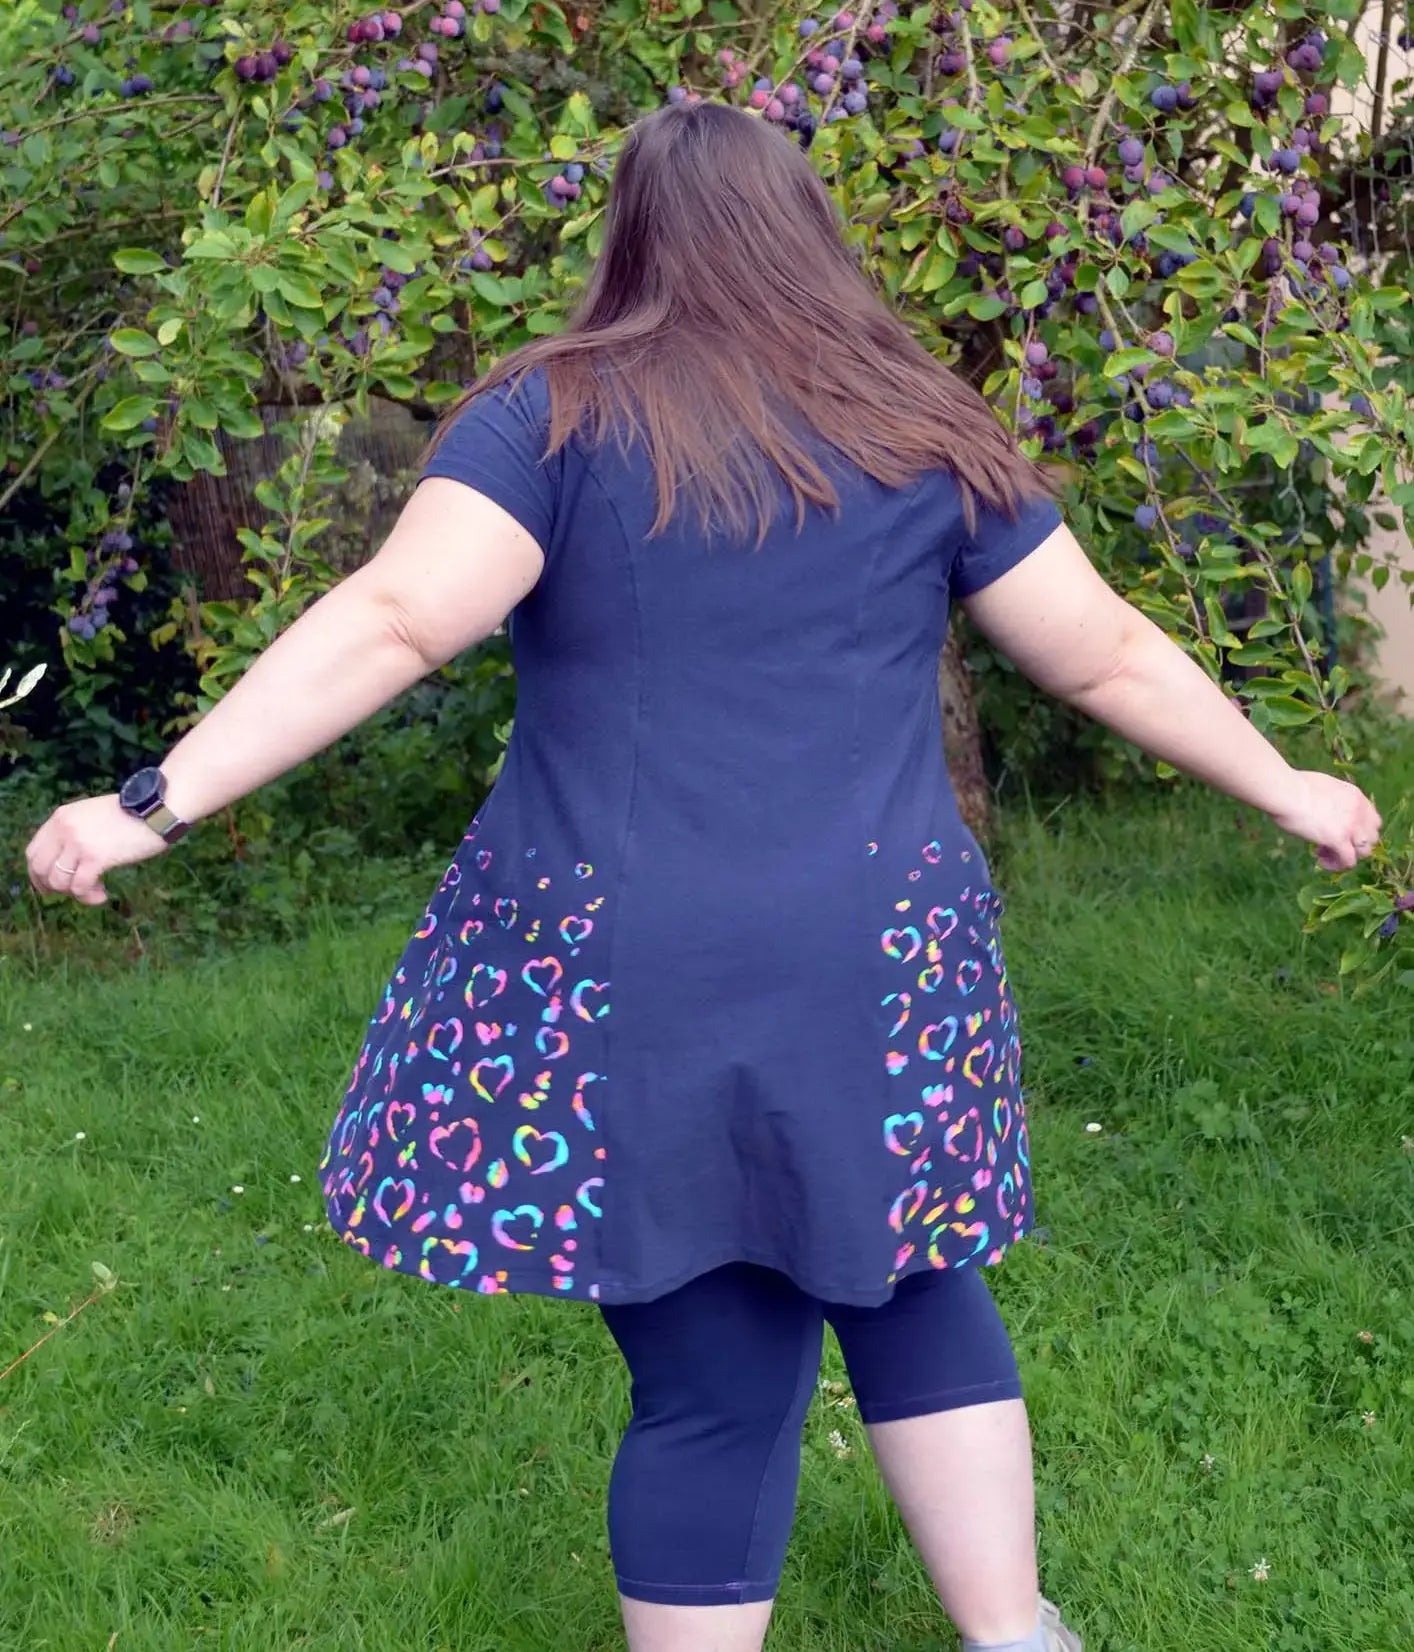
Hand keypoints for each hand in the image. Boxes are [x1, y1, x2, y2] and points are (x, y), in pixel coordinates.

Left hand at [25, 794, 170, 906]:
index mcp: (61, 817)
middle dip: (52, 887)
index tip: (50, 885)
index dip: (37, 874)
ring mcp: (78, 843)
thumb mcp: (92, 815)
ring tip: (94, 892)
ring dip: (74, 893)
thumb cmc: (133, 813)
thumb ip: (75, 831)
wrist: (157, 808)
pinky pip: (79, 887)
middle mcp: (64, 829)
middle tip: (71, 893)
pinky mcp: (95, 858)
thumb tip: (68, 860)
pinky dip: (88, 896)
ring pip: (58, 881)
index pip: (32, 851)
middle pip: (39, 868)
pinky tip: (103, 895)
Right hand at [1268, 768, 1382, 871]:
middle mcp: (1359, 812)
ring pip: (1364, 852)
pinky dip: (1336, 865)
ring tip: (1324, 853)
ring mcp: (1351, 827)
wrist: (1287, 791)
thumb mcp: (1323, 787)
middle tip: (1331, 843)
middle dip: (1354, 844)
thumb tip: (1323, 808)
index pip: (1373, 820)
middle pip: (1372, 838)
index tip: (1339, 831)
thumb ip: (1332, 799)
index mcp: (1356, 796)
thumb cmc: (1294, 786)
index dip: (1359, 830)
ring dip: (1346, 855)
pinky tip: (1321, 861)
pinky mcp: (1338, 840)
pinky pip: (1348, 861)